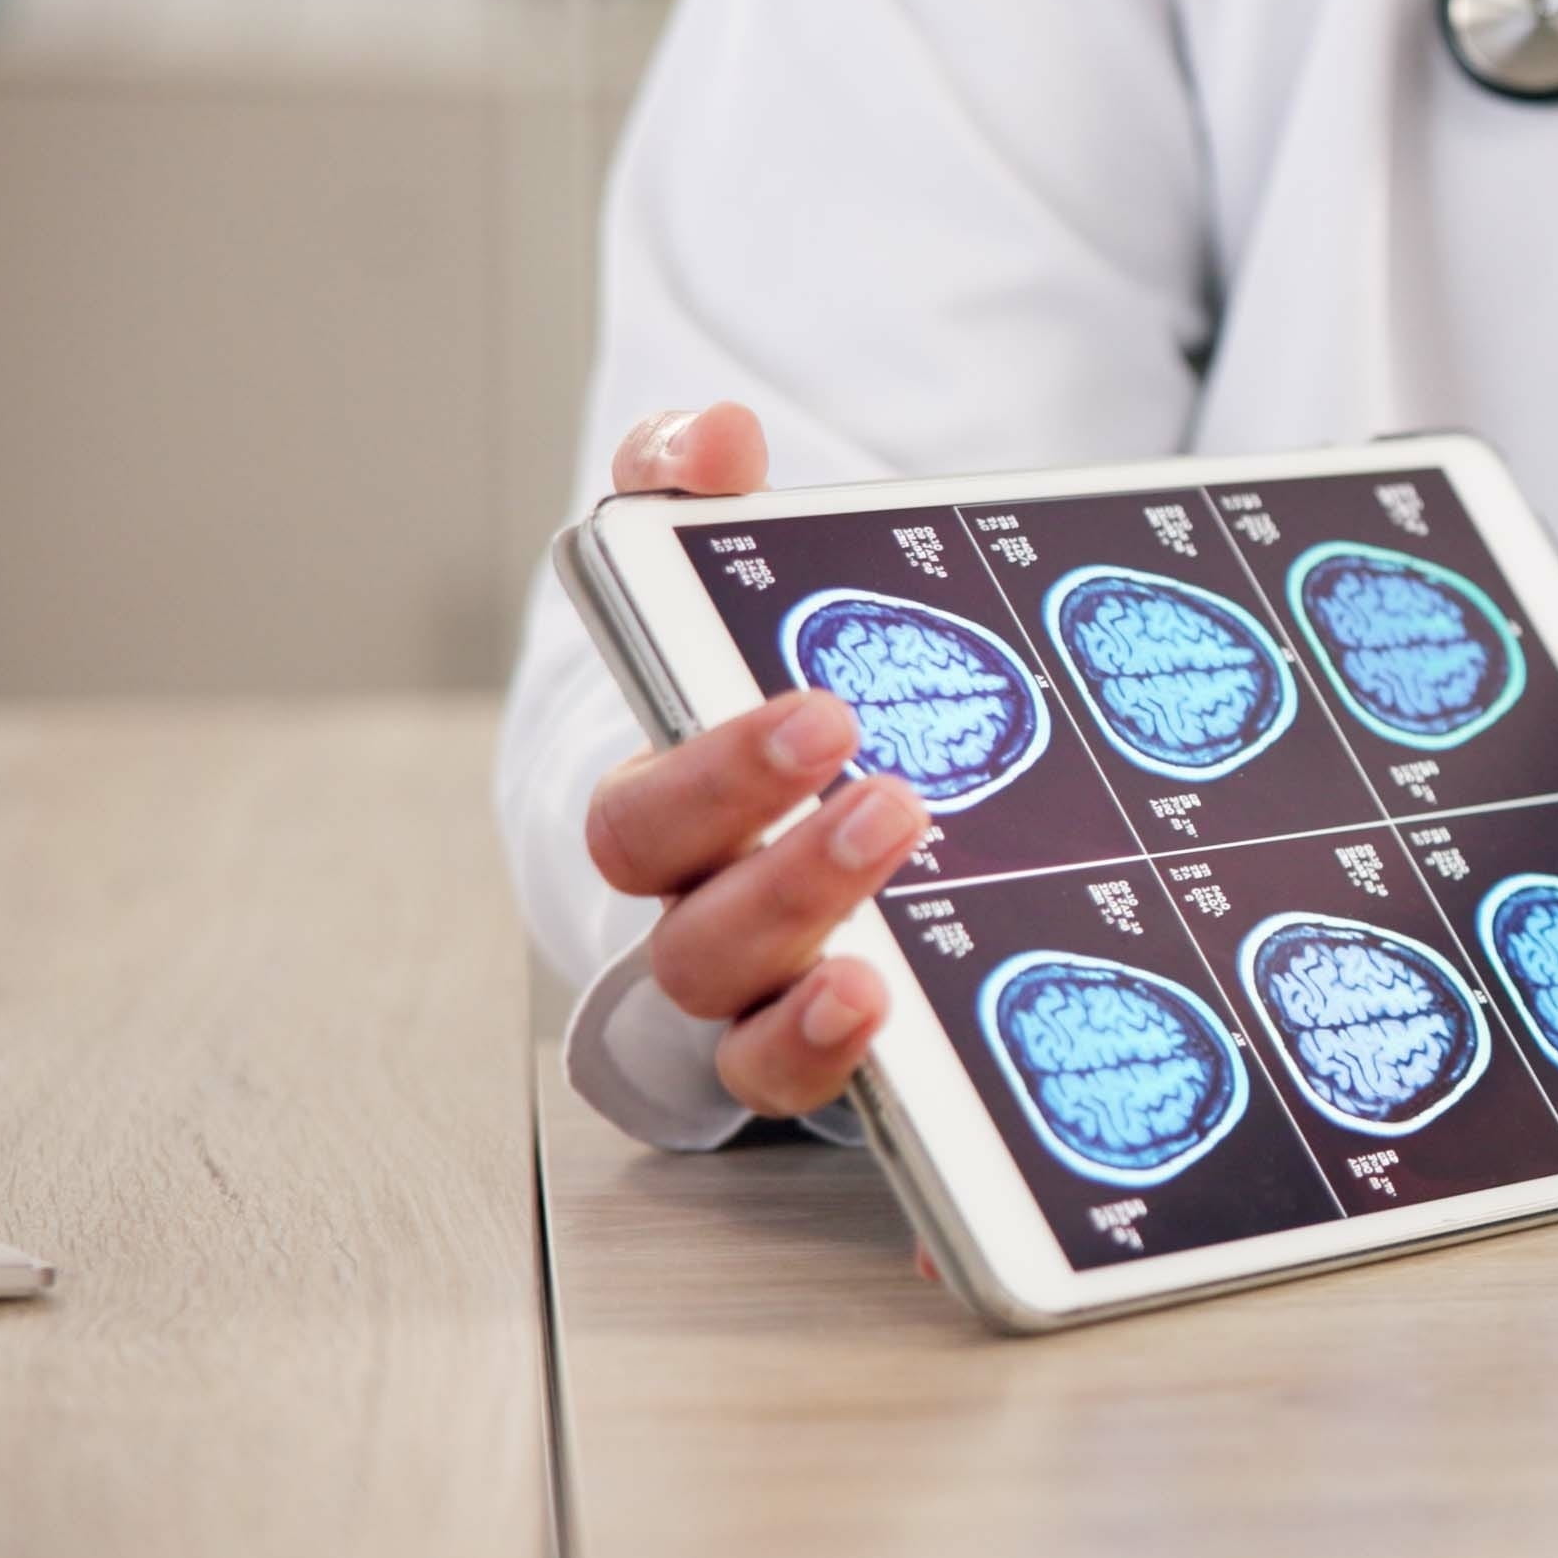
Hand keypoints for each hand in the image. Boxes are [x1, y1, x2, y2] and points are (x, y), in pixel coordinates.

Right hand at [581, 403, 921, 1116]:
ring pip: (751, 1046)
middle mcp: (706, 922)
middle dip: (781, 879)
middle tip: (891, 802)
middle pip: (696, 937)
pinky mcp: (847, 1070)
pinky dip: (860, 1121)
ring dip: (809, 1016)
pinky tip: (913, 1089)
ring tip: (884, 963)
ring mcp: (773, 1009)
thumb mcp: (739, 584)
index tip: (817, 714)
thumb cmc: (766, 699)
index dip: (715, 773)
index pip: (645, 813)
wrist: (833, 800)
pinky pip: (833, 1123)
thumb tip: (710, 435)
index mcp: (673, 813)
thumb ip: (695, 496)